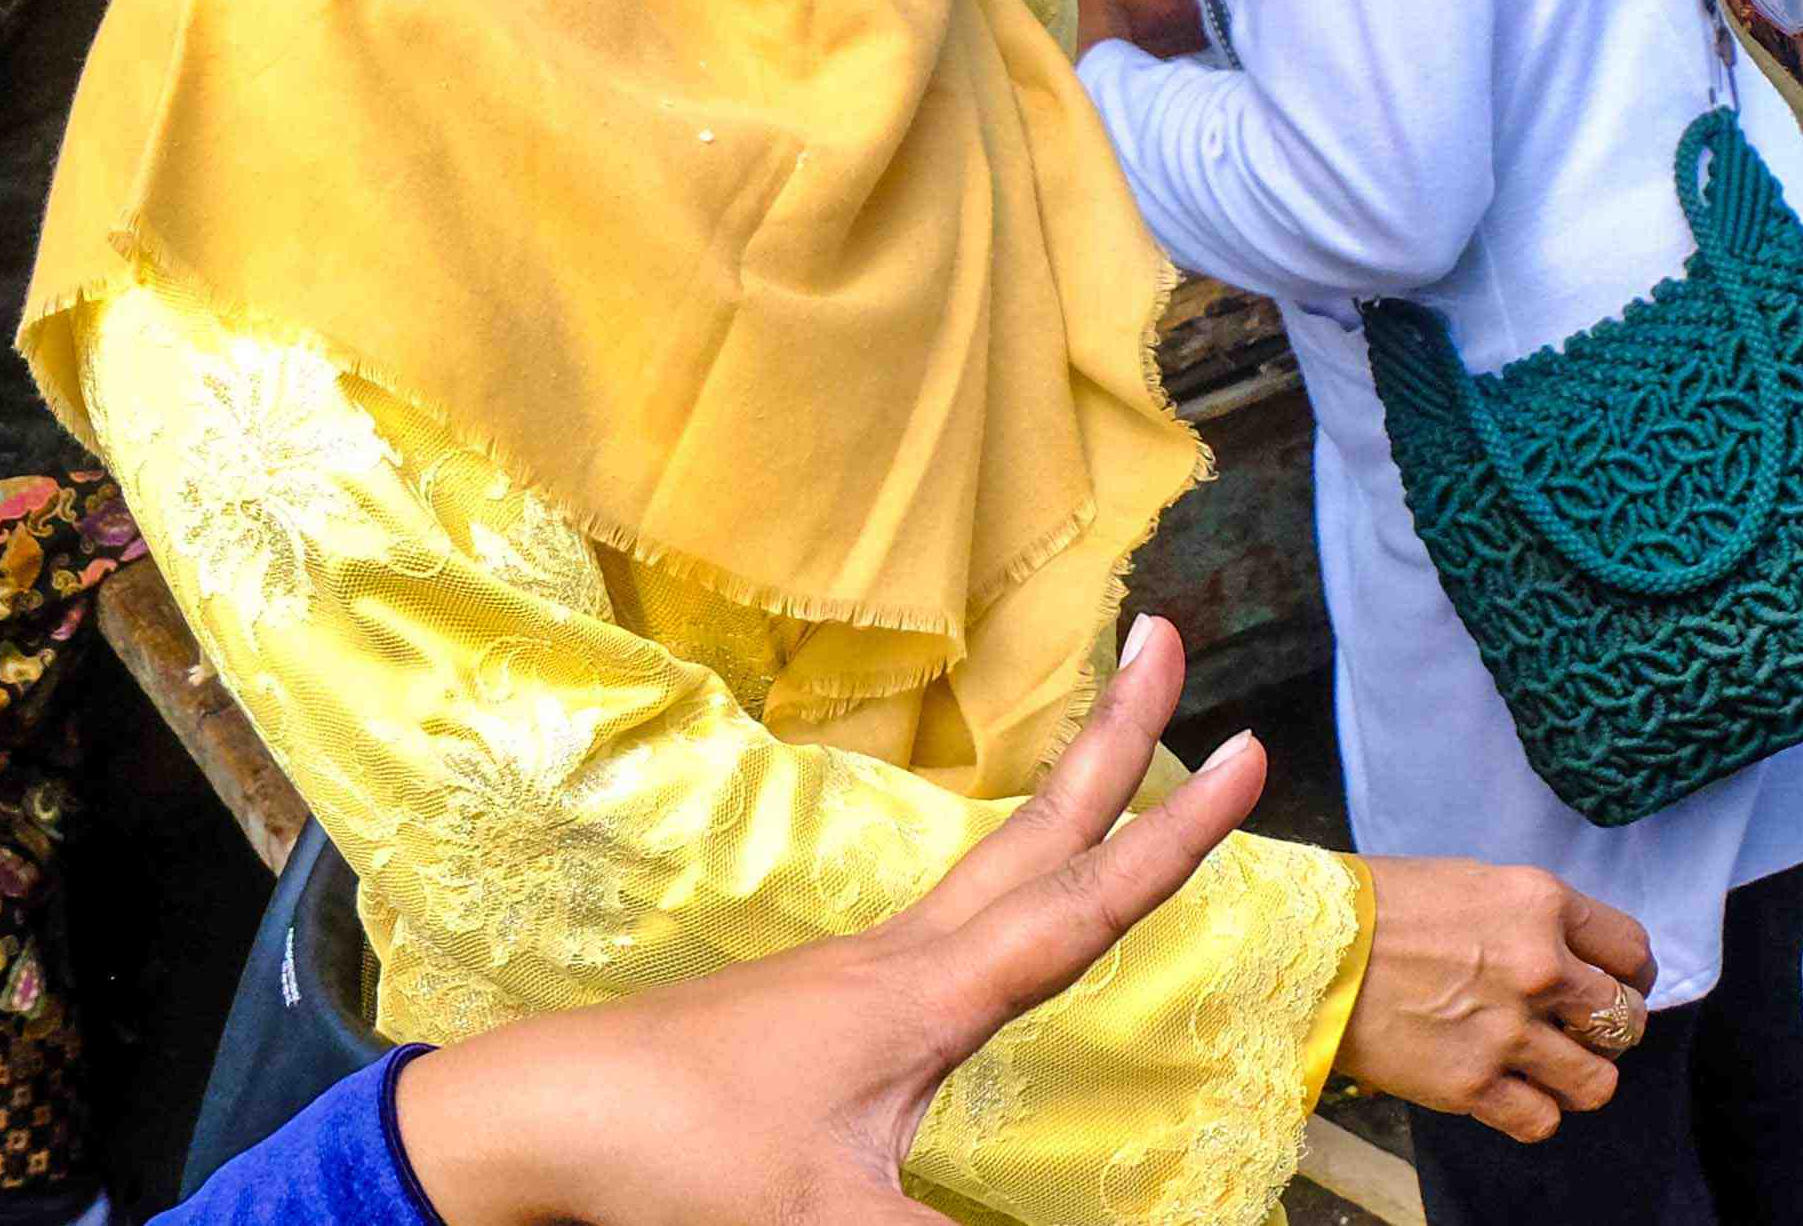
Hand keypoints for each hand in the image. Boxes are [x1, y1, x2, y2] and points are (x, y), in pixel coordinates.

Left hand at [395, 617, 1266, 1225]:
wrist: (543, 1116)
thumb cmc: (685, 1162)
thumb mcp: (830, 1222)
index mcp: (932, 993)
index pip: (1086, 899)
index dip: (1180, 834)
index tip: (1259, 749)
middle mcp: (908, 955)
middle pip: (1042, 827)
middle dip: (1116, 734)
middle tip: (1168, 635)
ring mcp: (860, 968)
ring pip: (994, 861)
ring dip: (1068, 797)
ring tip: (1117, 743)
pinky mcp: (824, 1000)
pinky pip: (951, 912)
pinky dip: (1009, 872)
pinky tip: (1004, 903)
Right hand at [1340, 858, 1655, 1142]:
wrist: (1312, 949)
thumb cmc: (1384, 905)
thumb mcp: (1475, 882)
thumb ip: (1532, 917)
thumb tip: (1568, 951)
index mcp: (1542, 904)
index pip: (1631, 949)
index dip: (1632, 973)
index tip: (1619, 984)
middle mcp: (1540, 968)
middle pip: (1626, 1018)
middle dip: (1614, 1029)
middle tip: (1585, 1030)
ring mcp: (1508, 1032)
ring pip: (1597, 1082)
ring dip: (1583, 1077)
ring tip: (1555, 1068)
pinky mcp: (1472, 1085)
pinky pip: (1540, 1120)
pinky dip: (1535, 1112)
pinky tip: (1514, 1093)